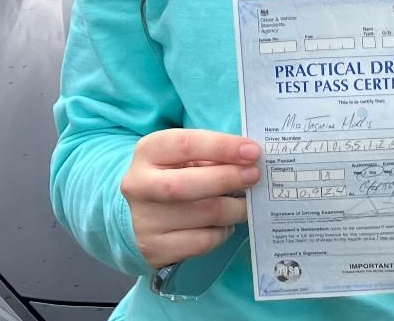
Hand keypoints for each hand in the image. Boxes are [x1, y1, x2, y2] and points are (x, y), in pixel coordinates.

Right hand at [120, 128, 260, 268]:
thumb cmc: (176, 173)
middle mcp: (138, 185)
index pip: (186, 144)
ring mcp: (144, 221)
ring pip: (201, 216)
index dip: (222, 147)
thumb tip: (251, 159)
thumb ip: (214, 155)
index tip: (253, 151)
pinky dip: (222, 232)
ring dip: (234, 209)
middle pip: (186, 185)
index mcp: (148, 151)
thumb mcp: (187, 156)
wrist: (144, 211)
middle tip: (255, 176)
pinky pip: (202, 242)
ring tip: (245, 203)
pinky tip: (225, 223)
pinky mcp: (154, 249)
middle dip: (227, 179)